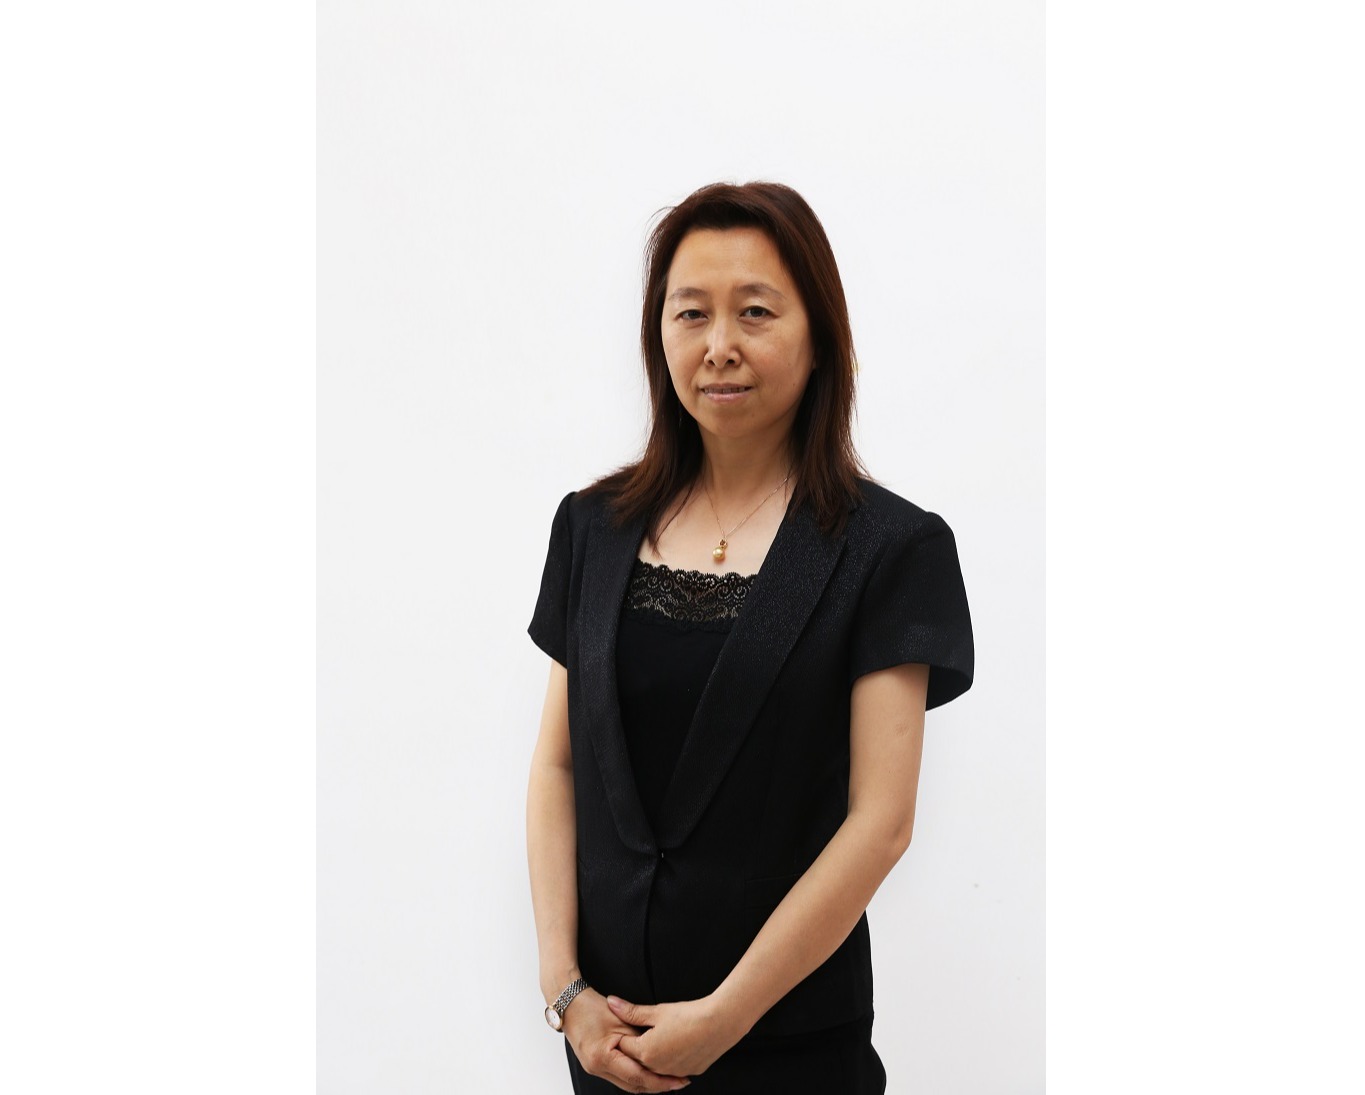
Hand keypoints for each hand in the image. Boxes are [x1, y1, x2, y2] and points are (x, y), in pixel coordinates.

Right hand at [562, 987, 691, 1092]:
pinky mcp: (595, 1066)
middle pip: (632, 1086)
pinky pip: (619, 1077)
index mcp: (603, 1058)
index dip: (659, 1081)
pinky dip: (635, 1077)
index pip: (637, 1076)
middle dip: (656, 1086)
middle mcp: (597, 1069)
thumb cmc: (593, 1008)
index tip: (677, 1080)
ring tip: (668, 1080)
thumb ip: (639, 1038)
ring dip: (646, 1083)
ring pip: (626, 1084)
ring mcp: (595, 1069)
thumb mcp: (621, 1020)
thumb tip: (661, 1051)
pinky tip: (648, 1073)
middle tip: (678, 1083)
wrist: (569, 1004)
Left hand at [608, 994, 747, 1079]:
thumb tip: (611, 1003)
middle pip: (638, 1059)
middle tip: (648, 1029)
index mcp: (645, 1052)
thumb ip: (631, 1011)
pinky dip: (672, 1060)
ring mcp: (674, 1072)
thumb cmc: (689, 1015)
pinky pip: (673, 1069)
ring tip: (664, 1036)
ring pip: (656, 1067)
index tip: (633, 1023)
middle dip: (638, 1046)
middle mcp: (657, 1068)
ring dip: (655, 1055)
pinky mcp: (689, 1072)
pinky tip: (678, 1044)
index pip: (624, 1046)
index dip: (626, 1033)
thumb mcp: (657, 1011)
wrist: (720, 1023)